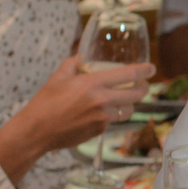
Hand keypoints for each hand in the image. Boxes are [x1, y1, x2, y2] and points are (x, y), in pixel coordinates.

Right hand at [4, 57, 152, 160]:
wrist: (36, 131)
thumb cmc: (45, 103)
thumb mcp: (58, 77)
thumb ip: (73, 64)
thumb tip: (82, 57)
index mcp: (93, 83)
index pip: (128, 75)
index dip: (144, 71)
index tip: (151, 68)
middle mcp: (102, 101)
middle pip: (136, 95)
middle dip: (143, 88)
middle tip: (142, 85)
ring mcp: (103, 118)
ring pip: (128, 111)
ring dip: (129, 105)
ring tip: (123, 100)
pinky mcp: (99, 131)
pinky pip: (113, 121)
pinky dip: (111, 116)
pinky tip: (101, 112)